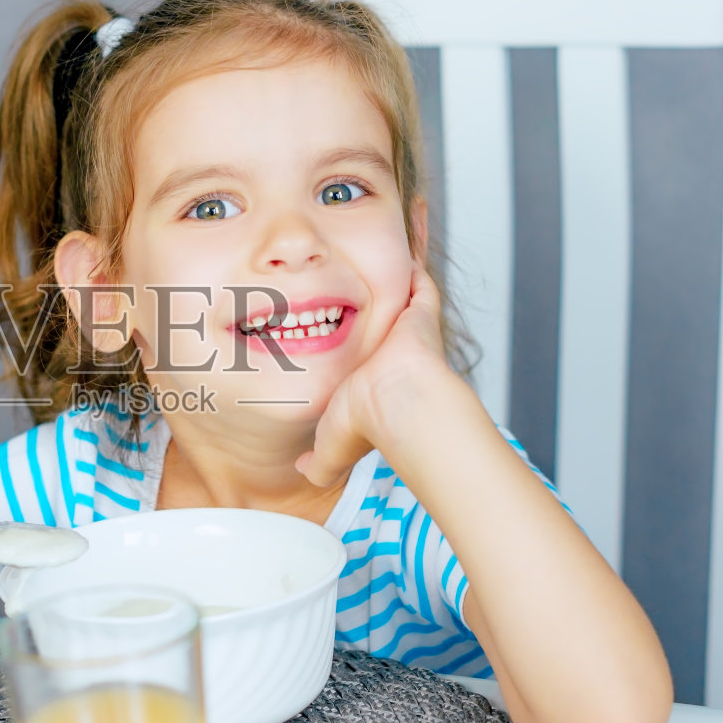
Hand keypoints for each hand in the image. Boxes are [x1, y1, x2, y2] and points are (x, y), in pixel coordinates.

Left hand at [297, 261, 452, 486]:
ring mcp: (409, 334)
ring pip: (401, 305)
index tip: (333, 336)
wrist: (397, 405)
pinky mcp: (421, 314)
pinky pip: (419, 283)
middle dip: (370, 314)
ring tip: (369, 265)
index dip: (353, 351)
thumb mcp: (330, 448)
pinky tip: (398, 252)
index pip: (365, 364)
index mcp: (374, 383)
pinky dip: (412, 269)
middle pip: (382, 330)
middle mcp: (393, 357)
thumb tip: (301, 470)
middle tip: (349, 292)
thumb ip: (317, 463)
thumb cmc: (366, 423)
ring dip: (391, 288)